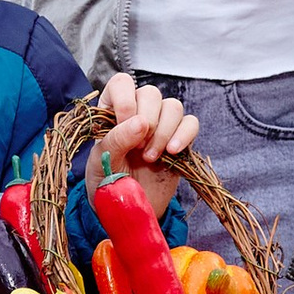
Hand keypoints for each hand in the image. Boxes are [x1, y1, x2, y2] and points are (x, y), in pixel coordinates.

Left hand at [95, 72, 200, 191]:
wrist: (127, 210)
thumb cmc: (107, 182)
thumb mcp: (102, 162)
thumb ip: (117, 139)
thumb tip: (141, 121)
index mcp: (112, 111)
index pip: (122, 83)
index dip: (125, 100)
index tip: (124, 124)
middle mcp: (138, 112)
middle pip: (151, 93)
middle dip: (147, 121)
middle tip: (137, 149)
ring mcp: (161, 125)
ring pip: (173, 106)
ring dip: (163, 131)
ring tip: (151, 157)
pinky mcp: (180, 140)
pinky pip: (191, 123)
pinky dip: (184, 135)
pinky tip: (172, 152)